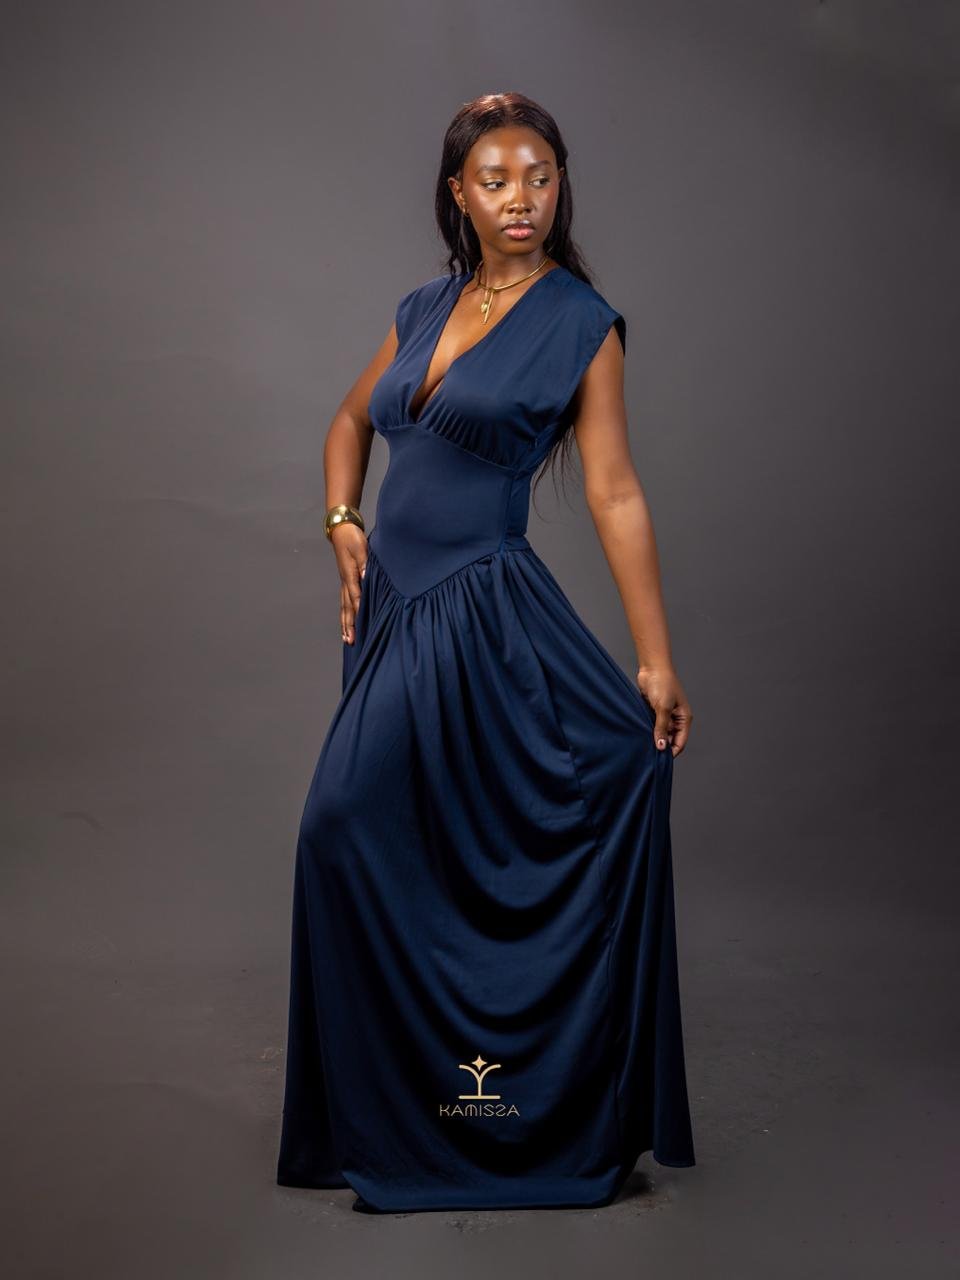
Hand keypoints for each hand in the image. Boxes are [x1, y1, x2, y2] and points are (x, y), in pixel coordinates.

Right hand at [330, 523, 367, 644]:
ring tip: (346, 639)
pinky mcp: (345, 582)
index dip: (359, 609)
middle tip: (351, 640)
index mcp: (349, 574)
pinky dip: (345, 615)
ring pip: (344, 607)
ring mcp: (344, 583)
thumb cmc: (352, 538)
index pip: (356, 595)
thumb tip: (365, 577)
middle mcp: (345, 581)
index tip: (363, 622)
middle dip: (349, 624)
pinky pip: (344, 603)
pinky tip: (347, 624)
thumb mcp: (360, 548)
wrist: (341, 531)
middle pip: (347, 607)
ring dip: (345, 623)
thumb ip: (364, 563)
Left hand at [635, 665, 692, 756]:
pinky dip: (647, 731)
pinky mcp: (653, 711)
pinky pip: (651, 726)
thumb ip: (661, 728)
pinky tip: (639, 736)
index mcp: (684, 718)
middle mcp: (675, 719)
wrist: (652, 668)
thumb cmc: (662, 684)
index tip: (659, 760)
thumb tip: (661, 747)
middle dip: (661, 746)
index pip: (680, 742)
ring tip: (643, 746)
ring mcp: (664, 715)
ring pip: (660, 733)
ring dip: (653, 738)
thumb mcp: (663, 708)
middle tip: (649, 755)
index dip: (671, 752)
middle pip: (669, 739)